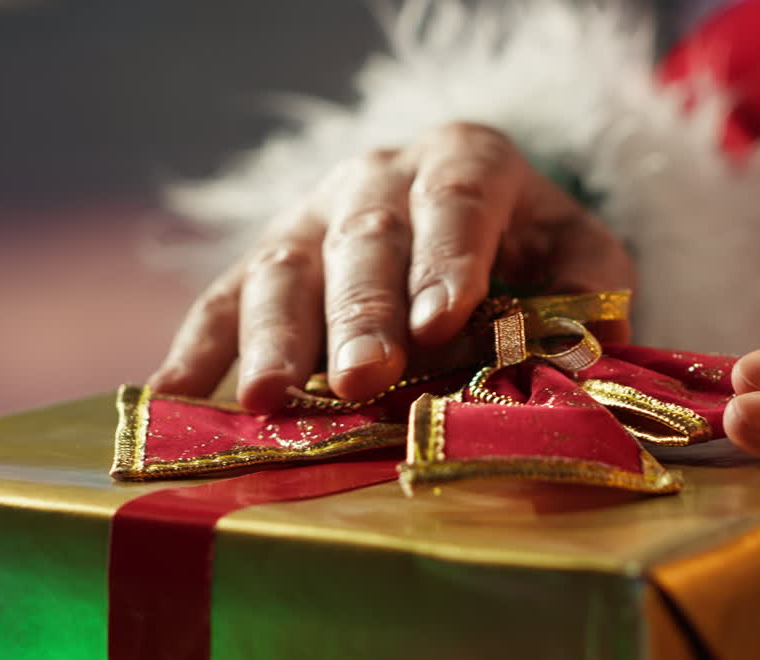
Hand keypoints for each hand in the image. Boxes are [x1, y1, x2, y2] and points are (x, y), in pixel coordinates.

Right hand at [149, 123, 633, 408]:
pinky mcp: (270, 257)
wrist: (469, 212)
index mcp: (467, 162)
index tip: (443, 324)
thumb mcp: (581, 253)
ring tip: (269, 398)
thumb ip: (588, 293)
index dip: (449, 260)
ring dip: (274, 335)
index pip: (459, 201)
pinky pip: (223, 297)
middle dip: (362, 314)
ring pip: (285, 267)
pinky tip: (171, 397)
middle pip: (366, 241)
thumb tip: (569, 359)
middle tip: (365, 379)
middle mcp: (381, 178)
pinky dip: (198, 348)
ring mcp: (314, 215)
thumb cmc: (530, 244)